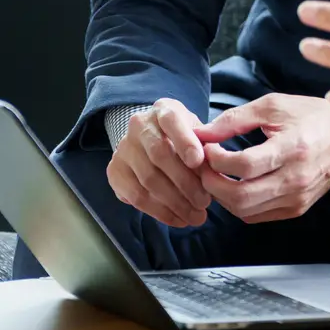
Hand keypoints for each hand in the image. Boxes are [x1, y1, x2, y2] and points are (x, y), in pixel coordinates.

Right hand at [106, 99, 212, 227]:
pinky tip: (178, 219)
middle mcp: (138, 125)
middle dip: (185, 182)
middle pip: (159, 154)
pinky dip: (160, 212)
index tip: (198, 161)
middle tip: (205, 202)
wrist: (150, 141)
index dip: (185, 141)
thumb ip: (206, 147)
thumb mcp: (198, 134)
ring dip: (175, 202)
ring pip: (148, 179)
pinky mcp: (114, 171)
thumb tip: (215, 168)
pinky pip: (136, 197)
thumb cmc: (183, 139)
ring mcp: (123, 148)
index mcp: (163, 110)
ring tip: (196, 216)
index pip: (171, 121)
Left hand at [191, 92, 329, 222]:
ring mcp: (297, 197)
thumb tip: (202, 133)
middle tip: (203, 167)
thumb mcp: (273, 106)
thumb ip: (235, 119)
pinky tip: (234, 186)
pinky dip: (238, 205)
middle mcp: (296, 178)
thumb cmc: (313, 116)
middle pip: (241, 196)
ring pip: (245, 211)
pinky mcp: (297, 208)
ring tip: (215, 175)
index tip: (207, 148)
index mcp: (292, 148)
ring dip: (221, 196)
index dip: (217, 160)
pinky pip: (257, 216)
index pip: (244, 166)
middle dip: (211, 183)